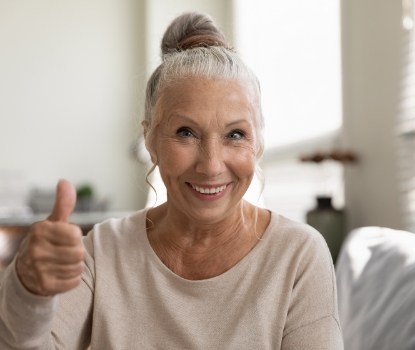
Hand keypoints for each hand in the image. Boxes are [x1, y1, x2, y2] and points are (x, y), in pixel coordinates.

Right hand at [16, 180, 84, 295]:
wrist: (26, 271)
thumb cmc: (46, 241)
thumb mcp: (53, 221)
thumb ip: (63, 204)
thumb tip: (65, 181)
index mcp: (40, 230)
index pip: (76, 235)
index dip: (75, 237)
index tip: (65, 238)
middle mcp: (35, 249)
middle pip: (79, 252)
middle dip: (76, 252)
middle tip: (65, 252)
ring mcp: (38, 269)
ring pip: (78, 267)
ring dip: (75, 265)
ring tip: (62, 262)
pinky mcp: (44, 286)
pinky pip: (75, 281)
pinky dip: (72, 279)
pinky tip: (60, 274)